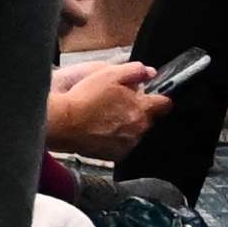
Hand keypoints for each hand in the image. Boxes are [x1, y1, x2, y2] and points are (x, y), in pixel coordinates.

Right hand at [43, 52, 160, 158]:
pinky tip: (101, 129)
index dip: (158, 97)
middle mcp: (139, 129)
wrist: (62, 123)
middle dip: (139, 110)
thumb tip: (149, 72)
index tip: (150, 95)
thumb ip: (135, 71)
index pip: (165, 104)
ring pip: (135, 132)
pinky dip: (116, 138)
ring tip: (106, 117)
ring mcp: (127, 144)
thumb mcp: (109, 74)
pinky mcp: (115, 155)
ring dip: (127, 125)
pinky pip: (122, 144)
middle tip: (119, 103)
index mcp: (142, 109)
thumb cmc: (84, 98)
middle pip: (149, 118)